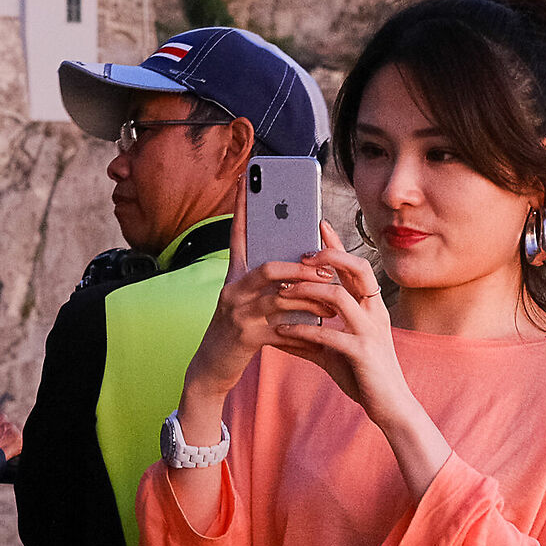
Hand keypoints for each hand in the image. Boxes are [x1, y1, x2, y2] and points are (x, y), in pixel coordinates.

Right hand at [180, 183, 341, 413]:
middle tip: (327, 267)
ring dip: (312, 297)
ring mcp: (237, 312)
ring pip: (281, 296)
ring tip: (334, 301)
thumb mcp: (246, 300)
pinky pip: (283, 326)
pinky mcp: (246, 336)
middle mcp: (232, 288)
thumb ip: (266, 282)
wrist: (211, 367)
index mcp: (234, 275)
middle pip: (269, 266)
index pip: (239, 234)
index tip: (247, 178)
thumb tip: (300, 263)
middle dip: (302, 266)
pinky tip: (321, 329)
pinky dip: (305, 327)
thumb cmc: (236, 330)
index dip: (243, 207)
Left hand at [261, 222, 410, 424]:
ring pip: (339, 296)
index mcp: (370, 306)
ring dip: (307, 290)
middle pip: (357, 269)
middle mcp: (374, 312)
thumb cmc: (362, 374)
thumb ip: (312, 334)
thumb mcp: (336, 348)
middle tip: (300, 254)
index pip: (355, 266)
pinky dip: (303, 330)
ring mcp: (370, 331)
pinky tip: (282, 331)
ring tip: (282, 291)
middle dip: (328, 256)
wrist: (390, 406)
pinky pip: (329, 333)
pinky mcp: (362, 353)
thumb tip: (279, 327)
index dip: (338, 244)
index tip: (318, 223)